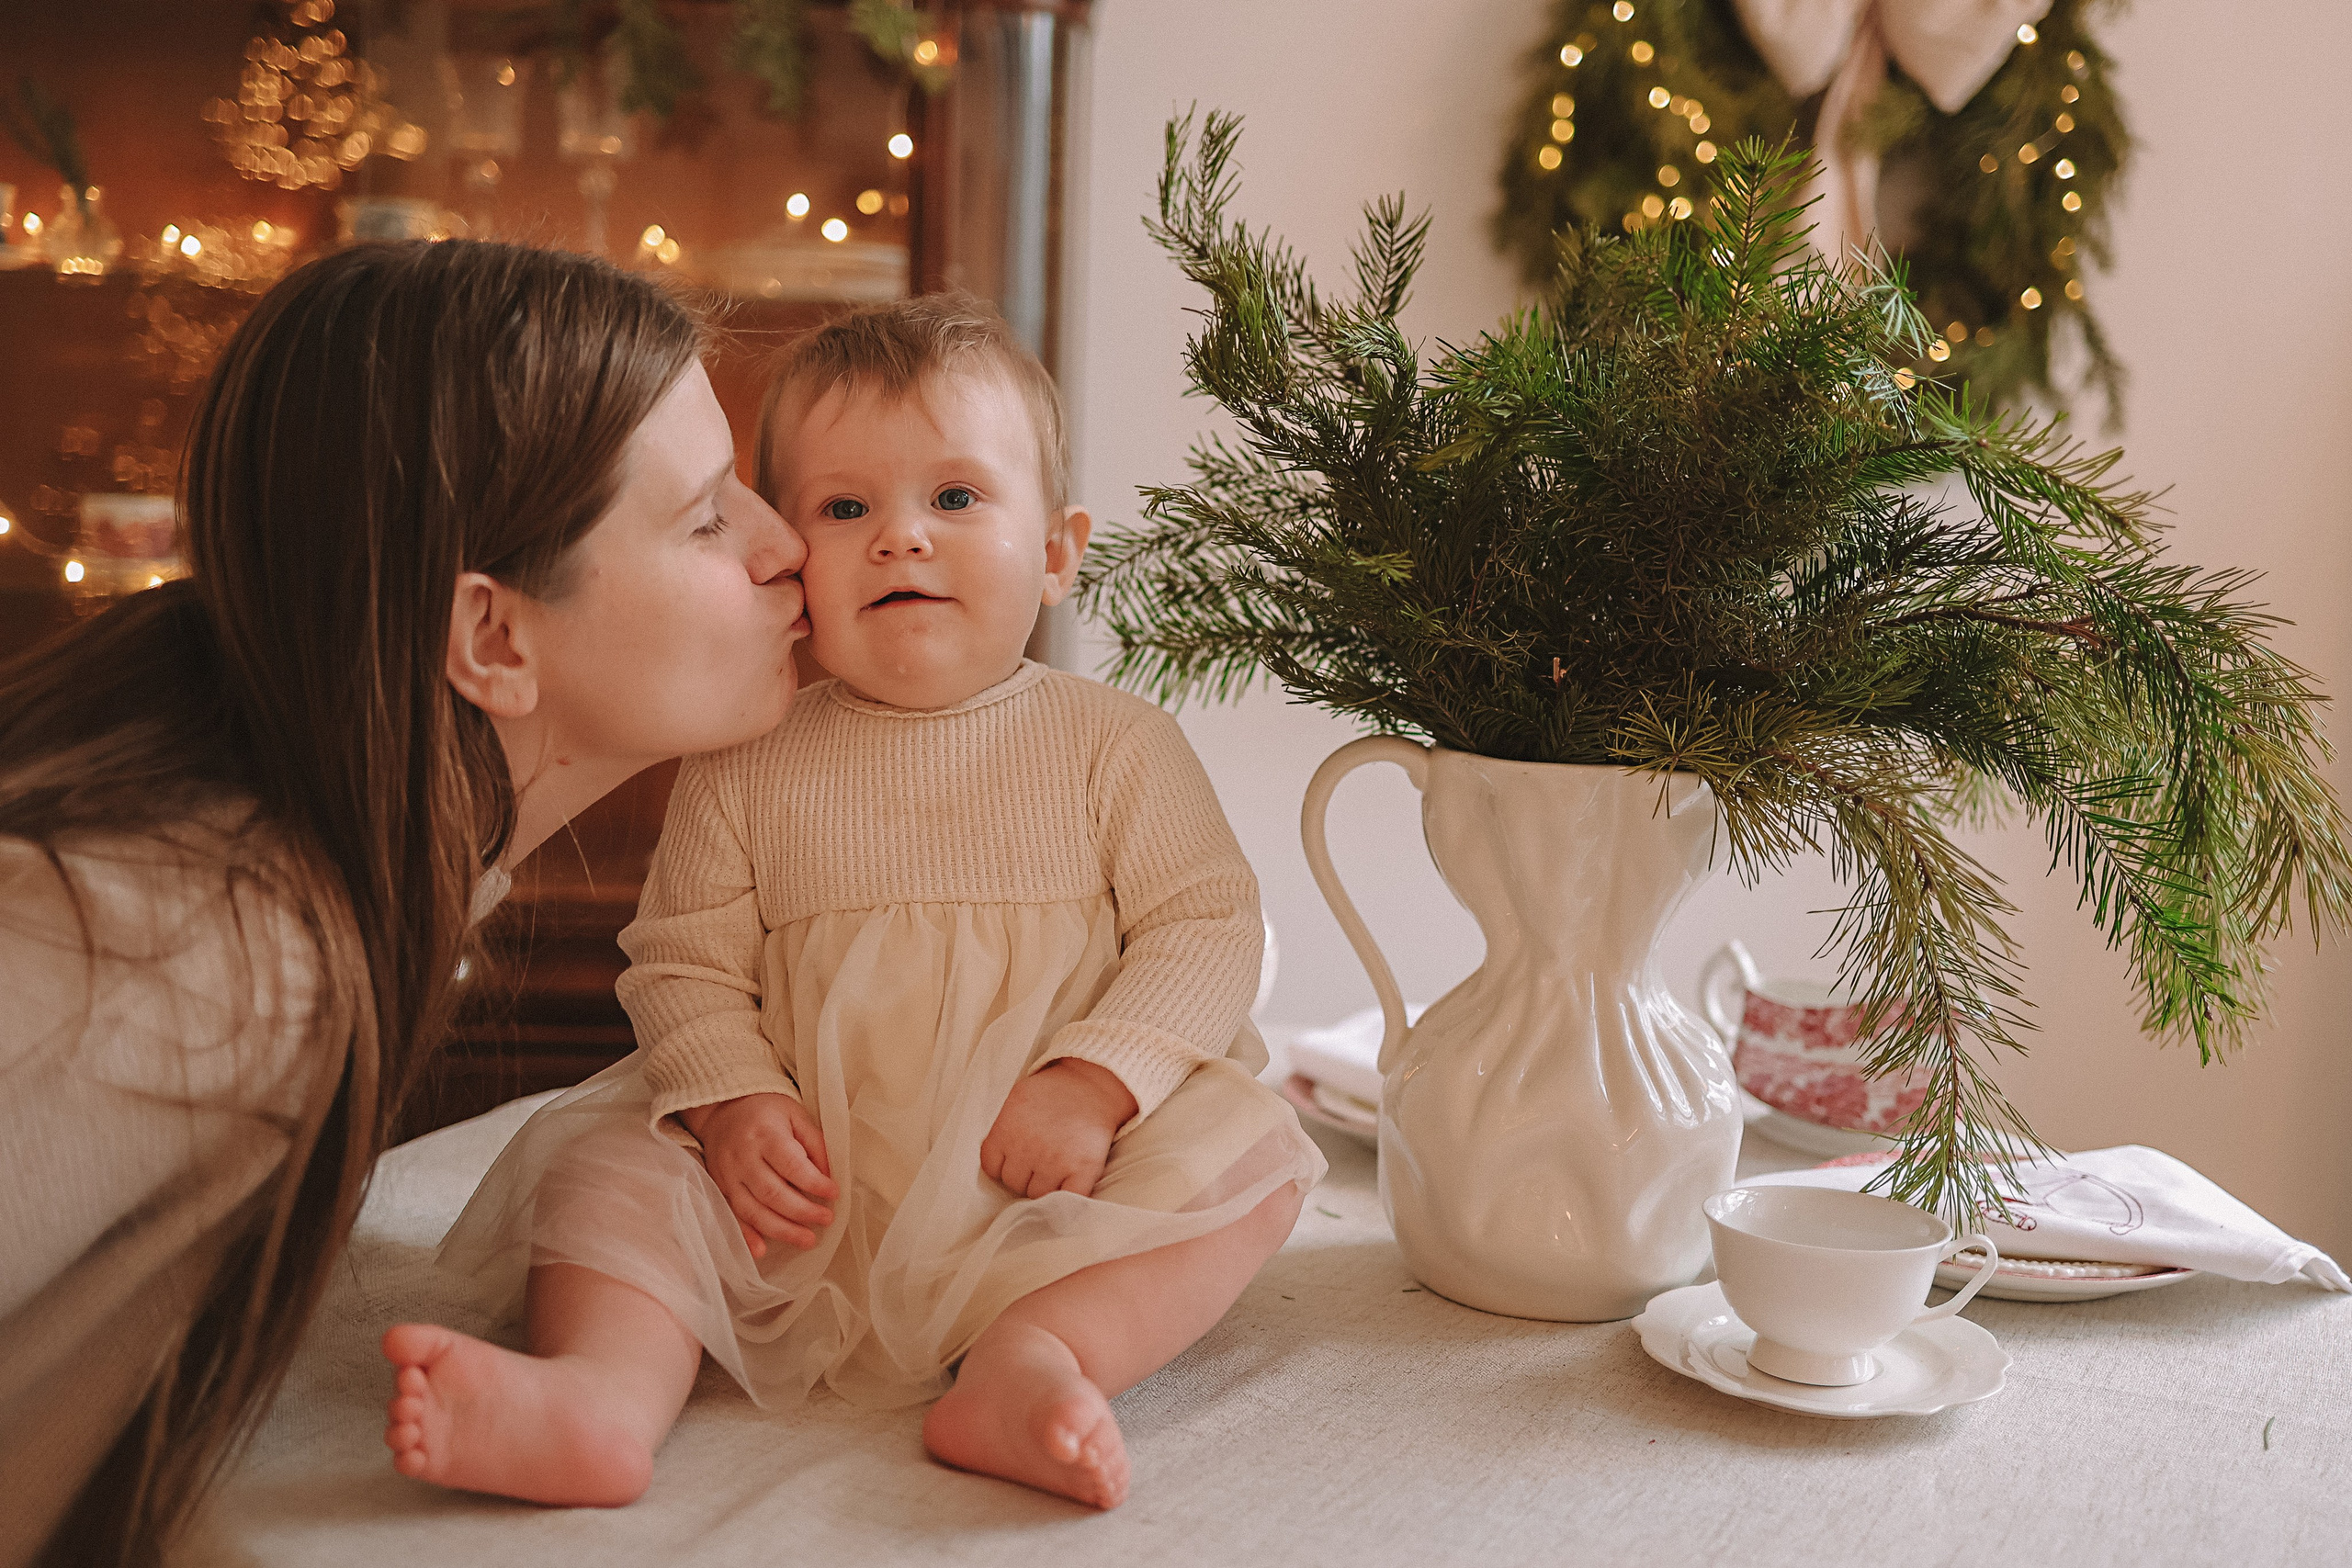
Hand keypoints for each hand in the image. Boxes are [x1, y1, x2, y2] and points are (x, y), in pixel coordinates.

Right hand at [679, 1091, 836, 1258]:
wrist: (722, 1109)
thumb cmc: (766, 1112)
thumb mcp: (795, 1115)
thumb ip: (814, 1144)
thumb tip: (829, 1176)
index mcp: (765, 1134)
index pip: (791, 1165)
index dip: (814, 1183)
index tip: (834, 1193)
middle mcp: (743, 1156)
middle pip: (772, 1193)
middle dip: (802, 1212)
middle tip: (827, 1220)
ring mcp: (727, 1174)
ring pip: (753, 1210)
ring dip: (781, 1230)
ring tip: (807, 1240)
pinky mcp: (719, 1187)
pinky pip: (732, 1215)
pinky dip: (746, 1236)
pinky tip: (762, 1251)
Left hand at [980, 1059, 1139, 1199]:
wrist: (1093, 1086)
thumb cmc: (1053, 1091)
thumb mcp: (1017, 1099)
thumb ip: (1001, 1128)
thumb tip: (993, 1154)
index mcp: (1007, 1131)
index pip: (991, 1168)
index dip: (1003, 1165)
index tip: (1015, 1159)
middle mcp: (1027, 1149)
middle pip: (1013, 1183)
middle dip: (1024, 1175)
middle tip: (1038, 1162)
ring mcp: (1055, 1162)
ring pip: (1037, 1195)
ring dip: (1044, 1186)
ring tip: (1055, 1169)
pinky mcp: (1082, 1170)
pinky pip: (1067, 1199)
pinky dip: (1066, 1198)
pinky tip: (1068, 1185)